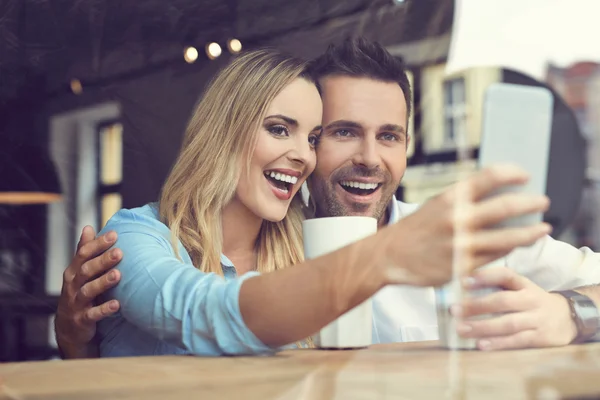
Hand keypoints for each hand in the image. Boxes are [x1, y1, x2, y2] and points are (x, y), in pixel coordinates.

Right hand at [55, 226, 122, 357]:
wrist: (68, 329)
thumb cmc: (78, 294)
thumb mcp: (79, 272)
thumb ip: (84, 251)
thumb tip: (88, 227)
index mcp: (74, 272)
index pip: (84, 254)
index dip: (98, 244)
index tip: (114, 234)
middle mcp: (73, 286)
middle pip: (86, 270)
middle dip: (102, 261)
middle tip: (119, 252)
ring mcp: (76, 303)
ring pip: (88, 291)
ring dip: (103, 282)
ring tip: (118, 275)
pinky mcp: (82, 320)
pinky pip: (93, 314)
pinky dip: (104, 309)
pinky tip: (117, 304)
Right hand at [382, 164, 551, 286]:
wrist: (390, 255)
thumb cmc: (415, 229)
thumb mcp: (436, 204)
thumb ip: (464, 199)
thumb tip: (498, 191)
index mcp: (450, 198)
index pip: (490, 177)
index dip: (513, 174)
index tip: (525, 176)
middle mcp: (457, 218)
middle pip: (505, 207)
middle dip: (530, 204)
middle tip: (542, 202)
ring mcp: (461, 244)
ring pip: (508, 238)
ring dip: (530, 233)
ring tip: (542, 229)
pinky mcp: (463, 266)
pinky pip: (496, 256)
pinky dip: (510, 249)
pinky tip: (517, 245)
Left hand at [451, 266, 577, 349]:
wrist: (570, 317)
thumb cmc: (532, 301)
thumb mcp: (520, 287)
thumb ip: (495, 284)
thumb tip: (461, 283)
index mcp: (524, 284)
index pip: (505, 275)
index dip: (485, 276)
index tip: (463, 281)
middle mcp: (531, 299)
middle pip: (503, 301)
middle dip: (476, 305)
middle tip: (454, 310)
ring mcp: (537, 319)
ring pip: (508, 323)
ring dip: (483, 327)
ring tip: (461, 329)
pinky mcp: (541, 338)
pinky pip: (518, 341)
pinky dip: (499, 343)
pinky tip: (481, 344)